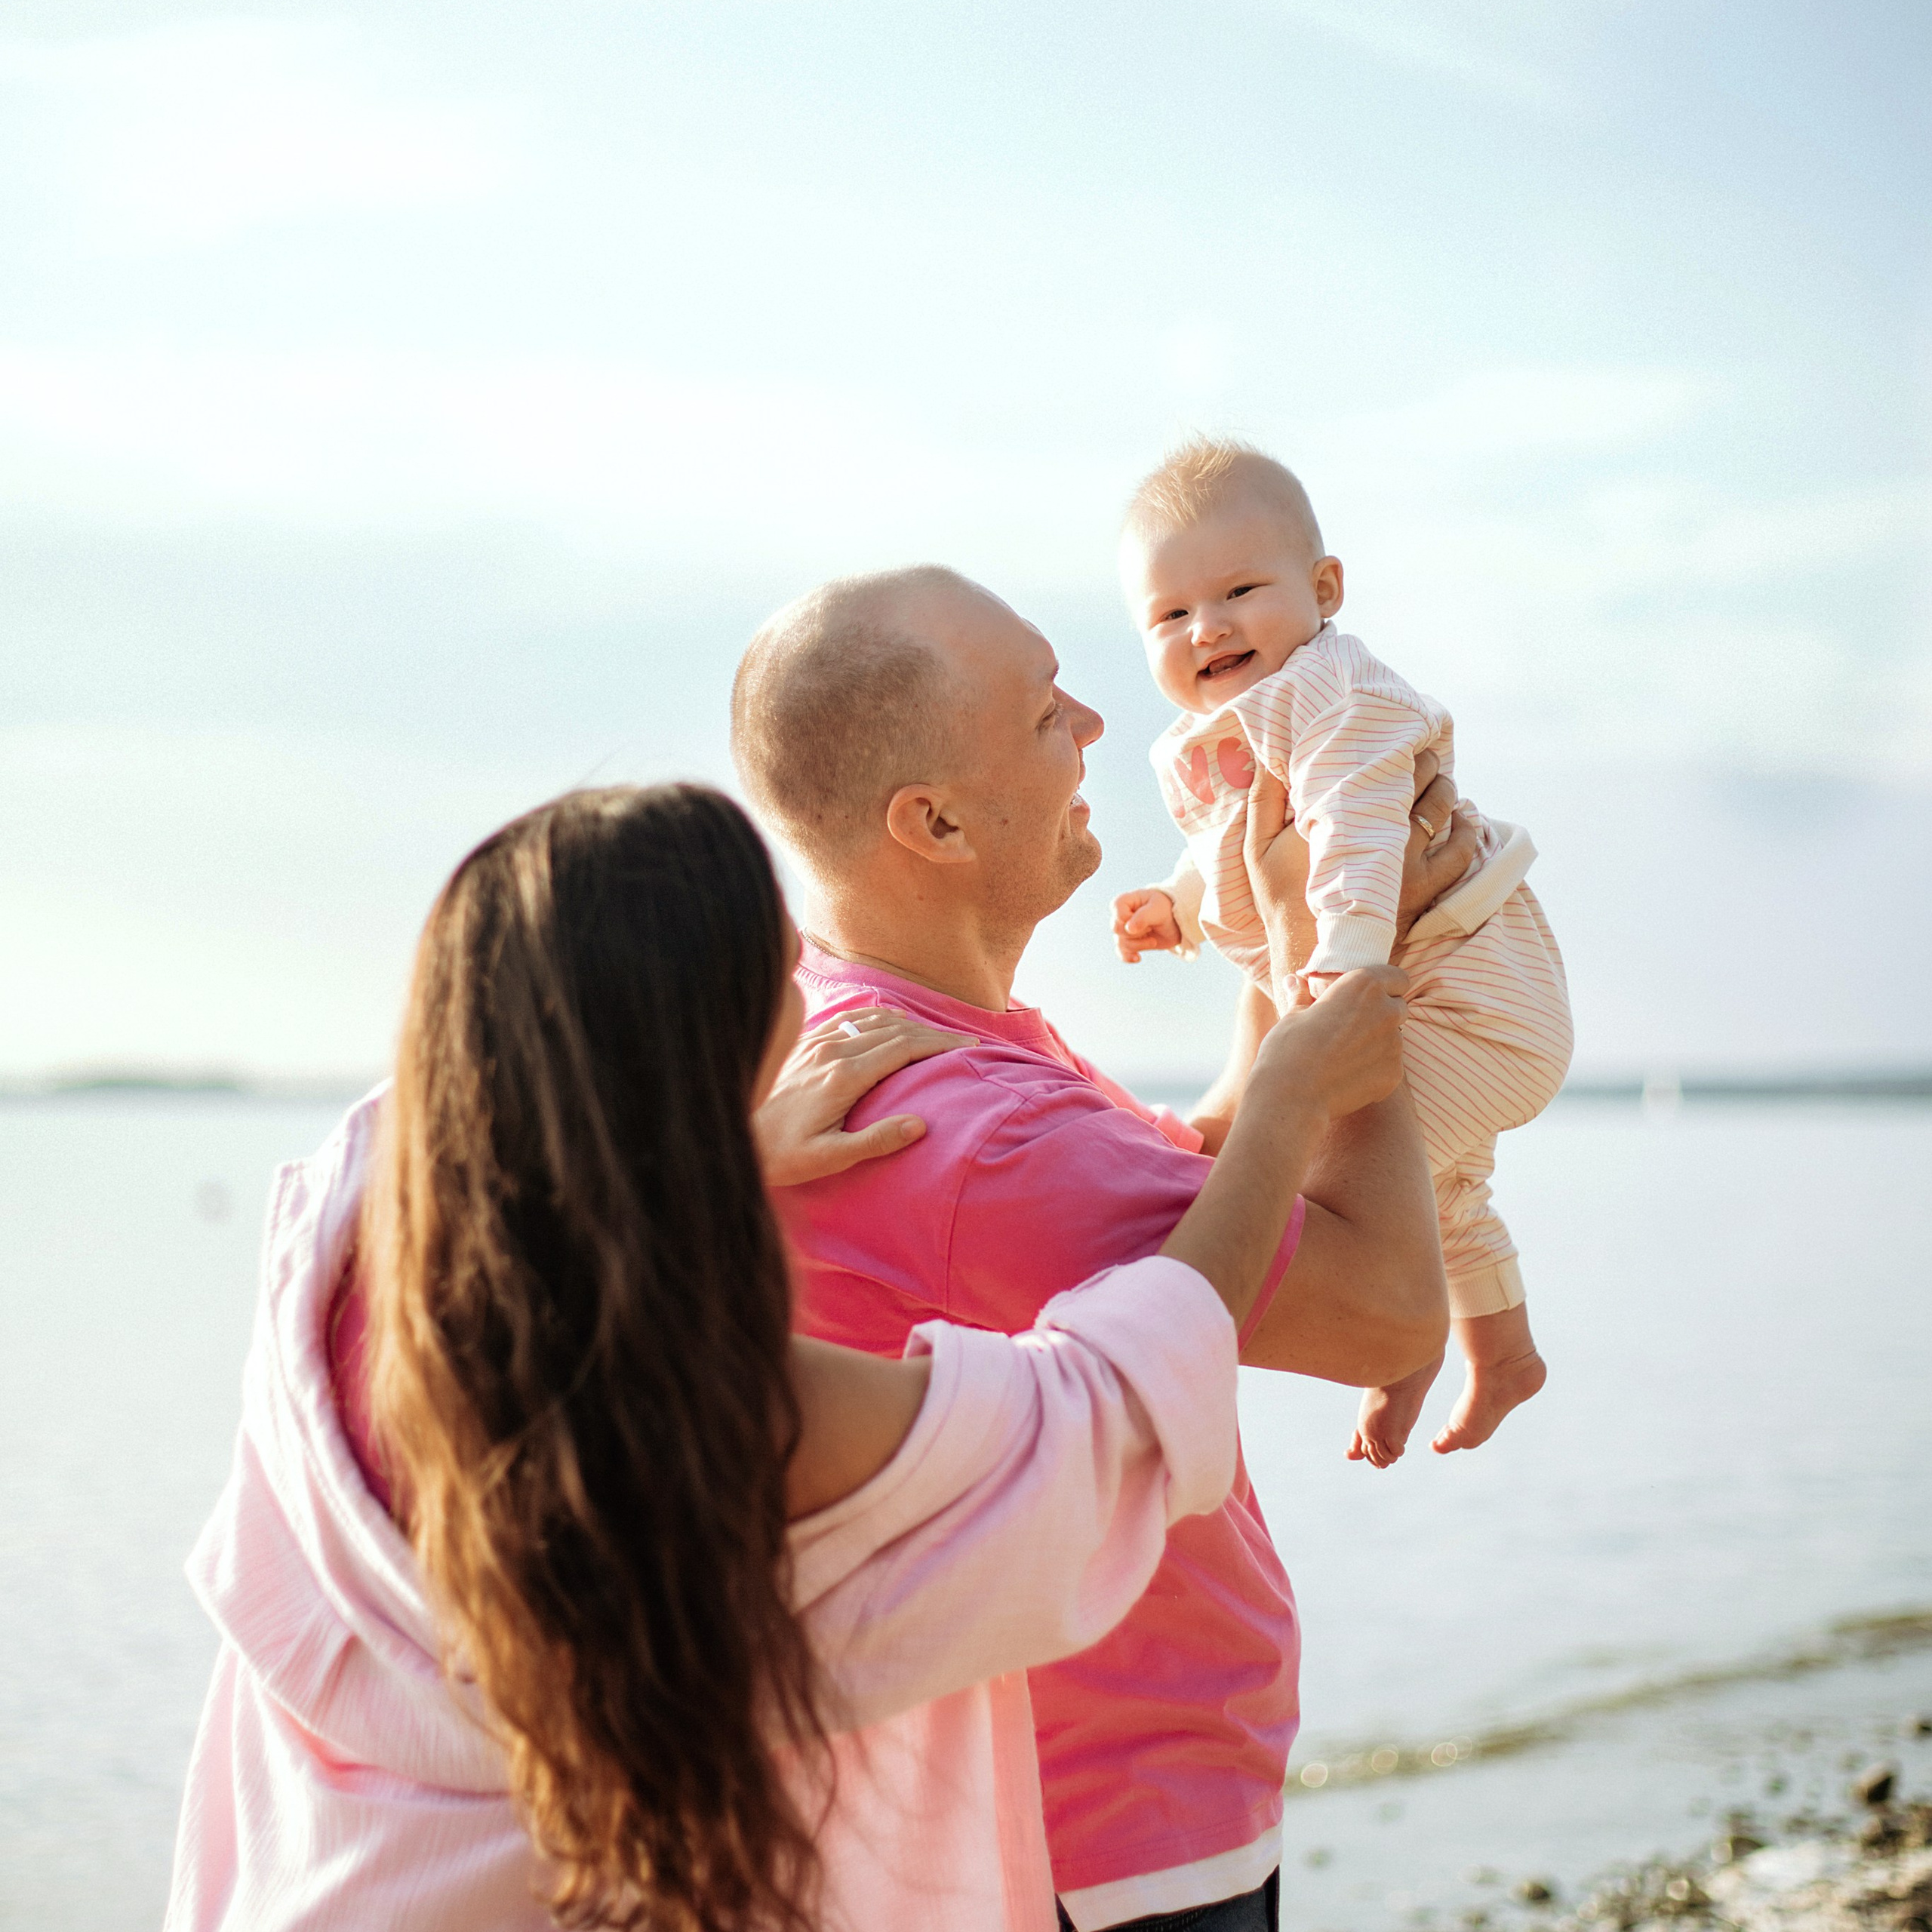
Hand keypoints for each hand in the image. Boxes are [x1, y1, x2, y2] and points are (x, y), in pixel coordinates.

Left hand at [753, 1008, 975, 1186]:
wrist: (733, 1134)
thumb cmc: (781, 1155)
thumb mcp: (829, 1158)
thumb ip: (875, 1141)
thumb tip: (920, 1125)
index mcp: (843, 1076)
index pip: (904, 1047)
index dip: (941, 1044)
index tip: (970, 1047)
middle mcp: (831, 1050)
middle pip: (895, 1029)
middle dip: (933, 1033)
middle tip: (965, 1041)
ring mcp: (816, 1042)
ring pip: (874, 1019)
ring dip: (910, 1023)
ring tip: (936, 1035)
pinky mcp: (804, 1043)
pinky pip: (850, 1019)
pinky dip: (880, 1018)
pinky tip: (890, 1024)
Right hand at [1112, 887, 1182, 963]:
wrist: (1176, 923)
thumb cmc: (1166, 909)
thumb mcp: (1158, 910)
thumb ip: (1143, 917)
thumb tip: (1129, 929)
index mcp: (1125, 902)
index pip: (1117, 911)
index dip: (1129, 918)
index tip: (1146, 917)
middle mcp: (1121, 916)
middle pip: (1117, 929)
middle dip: (1136, 932)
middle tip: (1151, 928)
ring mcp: (1124, 931)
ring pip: (1120, 943)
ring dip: (1139, 945)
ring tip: (1153, 941)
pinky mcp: (1129, 943)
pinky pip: (1121, 953)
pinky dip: (1128, 957)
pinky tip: (1138, 958)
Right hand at [1244, 751, 1482, 988]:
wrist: (1312, 954)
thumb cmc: (1282, 899)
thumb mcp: (1256, 849)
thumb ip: (1261, 800)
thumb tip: (1268, 756)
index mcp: (1341, 824)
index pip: (1378, 769)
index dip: (1390, 747)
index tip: (1389, 736)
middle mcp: (1380, 841)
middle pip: (1419, 781)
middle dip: (1423, 761)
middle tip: (1417, 753)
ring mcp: (1408, 867)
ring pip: (1442, 808)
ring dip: (1445, 787)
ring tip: (1437, 779)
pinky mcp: (1426, 889)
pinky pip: (1460, 850)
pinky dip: (1466, 827)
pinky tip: (1459, 814)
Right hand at [1253, 963, 1409, 1122]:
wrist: (1292, 1094)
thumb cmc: (1288, 1048)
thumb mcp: (1292, 1015)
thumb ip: (1302, 996)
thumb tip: (1294, 982)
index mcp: (1363, 985)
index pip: (1398, 977)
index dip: (1387, 985)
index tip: (1371, 996)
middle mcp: (1386, 1010)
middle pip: (1399, 1006)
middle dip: (1383, 1014)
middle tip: (1355, 1027)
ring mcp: (1394, 1043)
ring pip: (1395, 1038)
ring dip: (1379, 1042)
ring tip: (1347, 1056)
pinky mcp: (1394, 1073)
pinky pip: (1391, 1065)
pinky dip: (1376, 1069)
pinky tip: (1350, 1076)